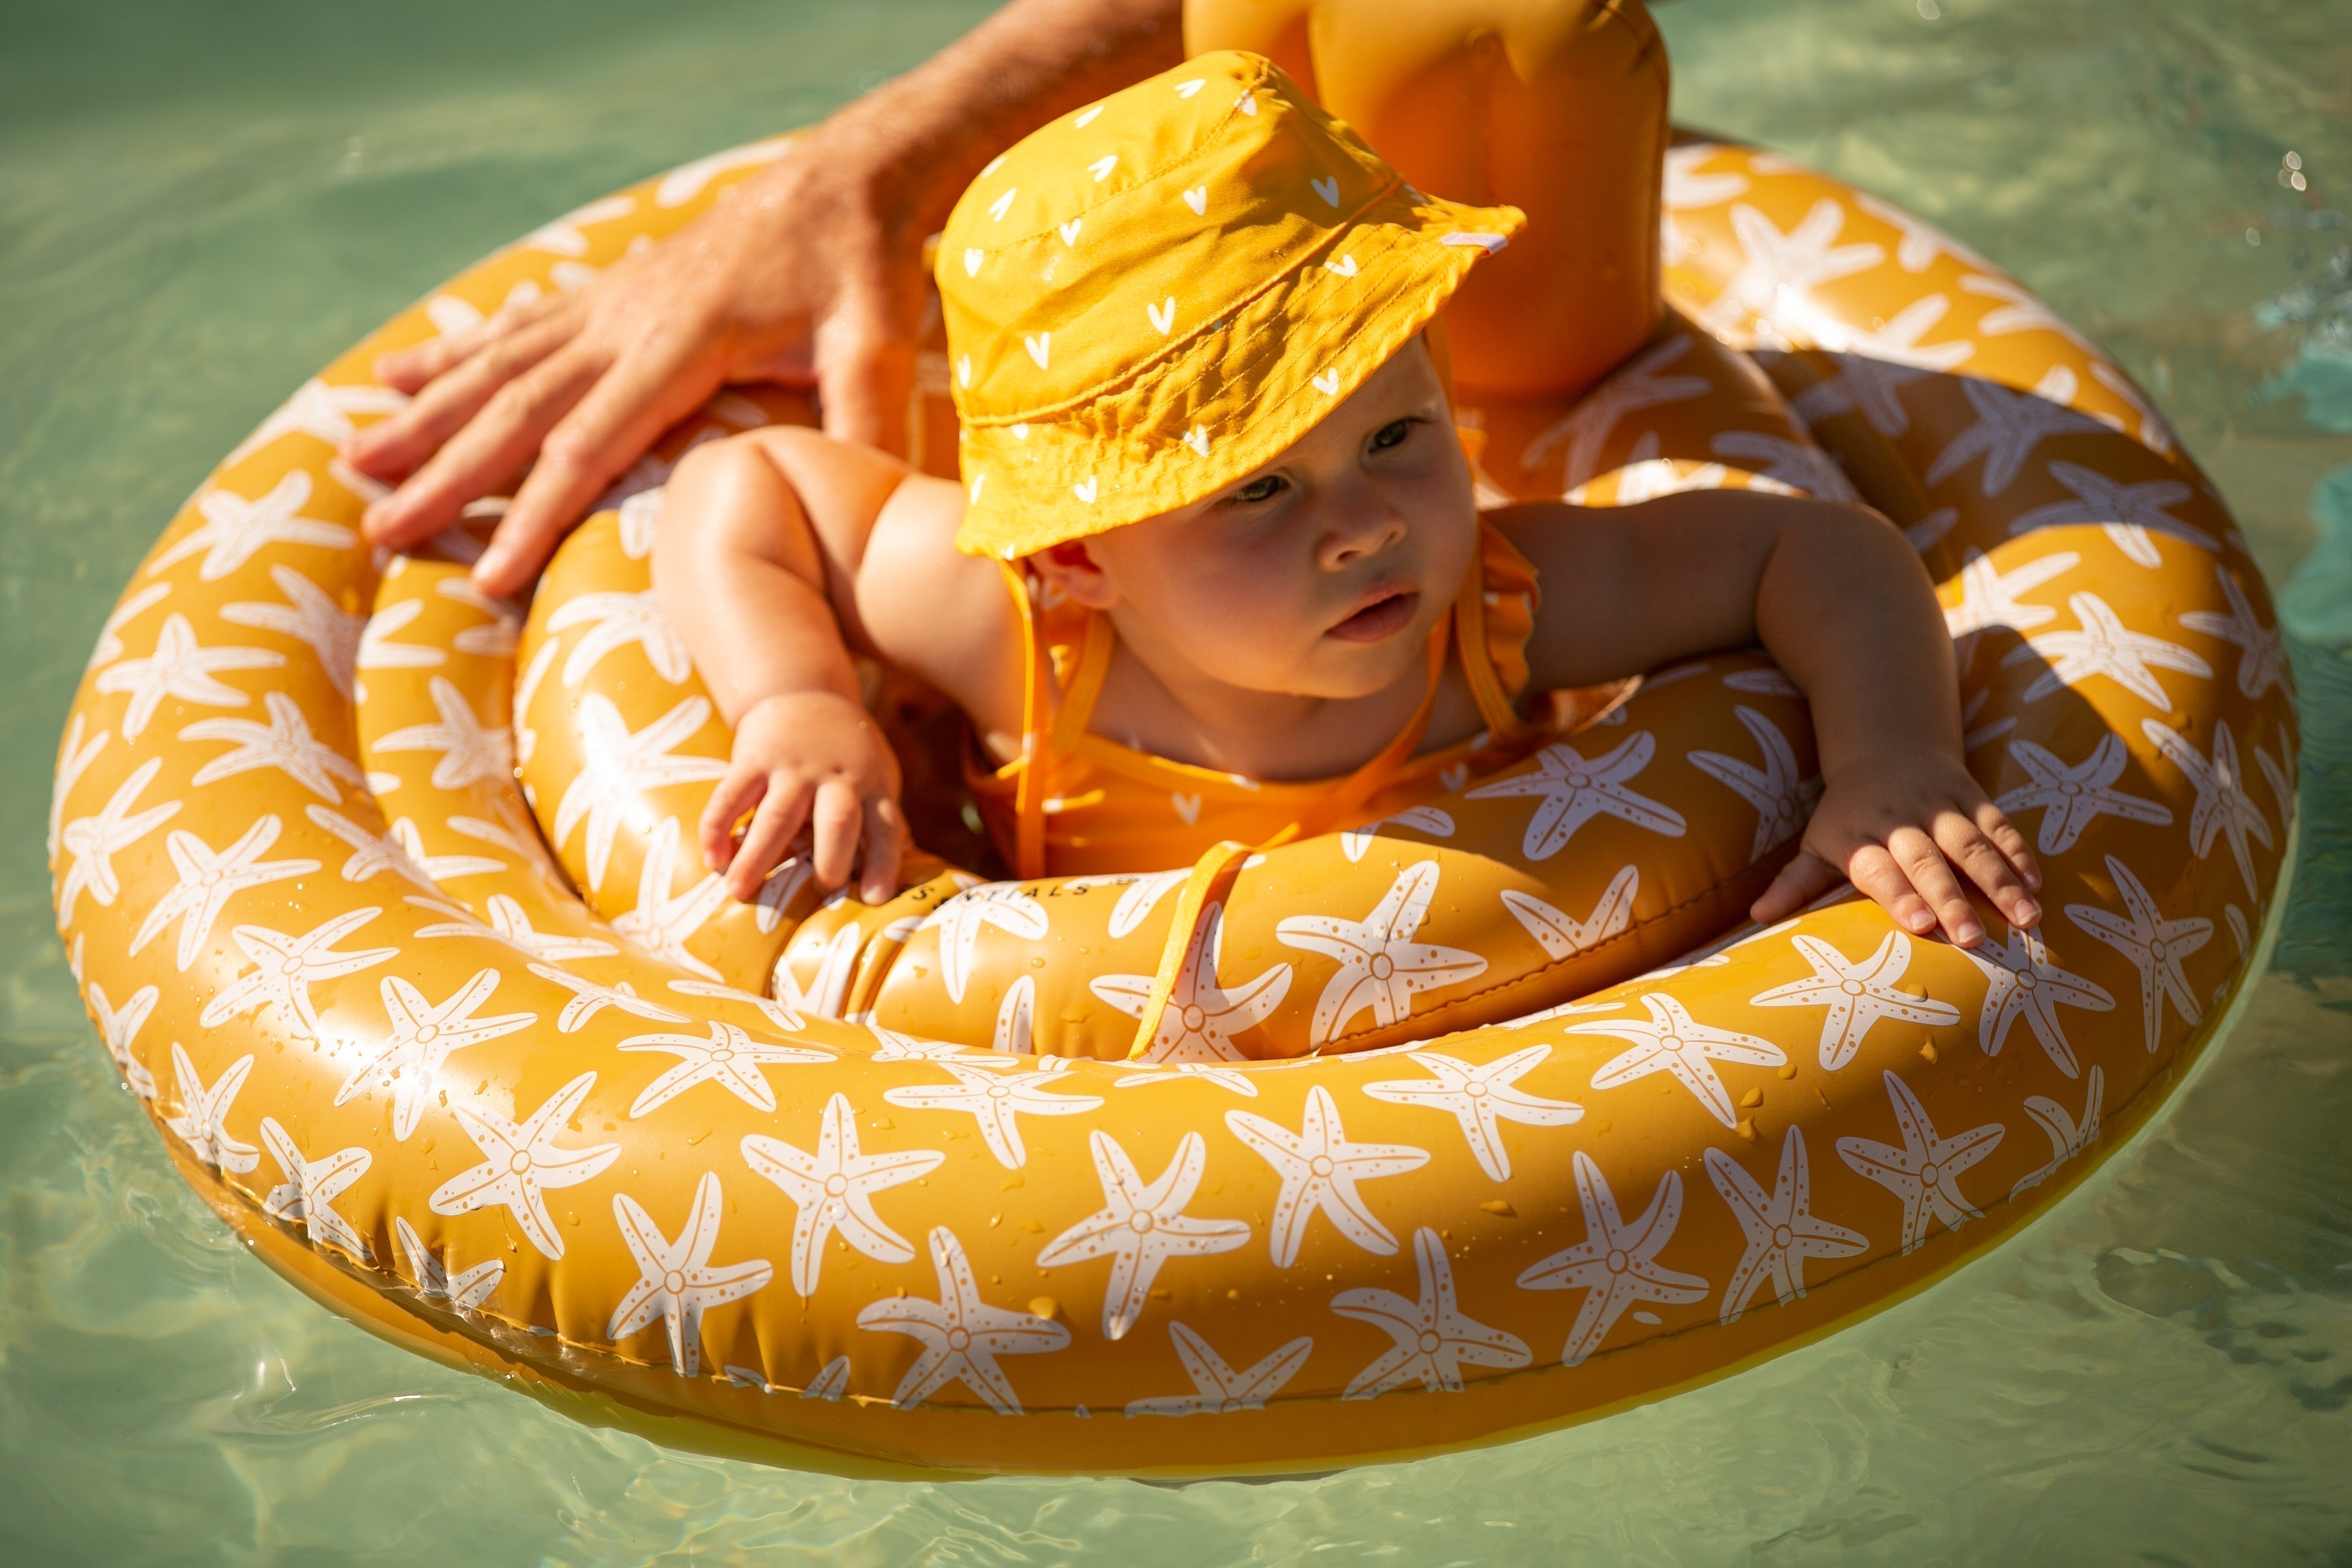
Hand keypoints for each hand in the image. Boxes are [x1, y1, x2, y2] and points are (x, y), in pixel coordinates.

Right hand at [345, 121, 926, 596]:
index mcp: (682, 343)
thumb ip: (862, 423)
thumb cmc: (861, 267)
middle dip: (446, 473)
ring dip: (427, 415)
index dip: (535, 514)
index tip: (487, 574)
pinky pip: (516, 328)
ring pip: (499, 365)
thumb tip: (864, 503)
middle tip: (378, 527)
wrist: (843, 177)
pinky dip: (453, 354)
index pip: (590, 444)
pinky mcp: (608, 291)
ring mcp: (608, 302)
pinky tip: (397, 374)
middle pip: (517, 408)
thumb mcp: (875, 346)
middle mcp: (625, 321)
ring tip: (359, 459)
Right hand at [702, 691, 905, 904]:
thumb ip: (882, 822)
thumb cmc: (848, 752)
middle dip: (830, 859)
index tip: (877, 898)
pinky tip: (713, 859)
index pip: (885, 828)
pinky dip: (718, 827)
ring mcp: (793, 767)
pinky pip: (732, 796)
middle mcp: (835, 777)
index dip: (883, 863)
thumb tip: (899, 878)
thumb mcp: (877, 776)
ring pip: (777, 816)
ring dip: (758, 856)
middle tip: (820, 890)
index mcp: (871, 785)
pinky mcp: (754, 758)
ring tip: (738, 891)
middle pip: (837, 821)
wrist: (804, 692)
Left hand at [1751, 751, 2040, 948]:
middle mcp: (1899, 820)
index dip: (1898, 895)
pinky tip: (2037, 885)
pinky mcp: (1973, 796)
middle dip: (1950, 898)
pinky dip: (2019, 853)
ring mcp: (1940, 806)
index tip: (1920, 925)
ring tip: (2026, 918)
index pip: (1877, 869)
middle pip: (1927, 861)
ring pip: (1972, 844)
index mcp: (1857, 836)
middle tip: (1972, 939)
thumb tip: (1756, 917)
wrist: (1884, 746)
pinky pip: (1999, 825)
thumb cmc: (1846, 814)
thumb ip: (1795, 883)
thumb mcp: (1817, 843)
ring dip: (2000, 880)